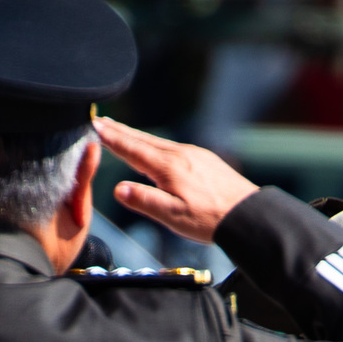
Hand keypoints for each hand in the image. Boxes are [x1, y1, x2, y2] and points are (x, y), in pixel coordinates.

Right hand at [96, 117, 258, 243]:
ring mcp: (195, 155)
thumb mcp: (173, 216)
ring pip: (159, 142)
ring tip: (122, 133)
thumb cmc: (210, 219)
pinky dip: (156, 144)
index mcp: (168, 168)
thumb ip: (145, 201)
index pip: (132, 149)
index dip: (112, 139)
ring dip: (137, 137)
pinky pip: (174, 147)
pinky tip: (156, 149)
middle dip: (120, 131)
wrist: (247, 215)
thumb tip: (118, 189)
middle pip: (143, 140)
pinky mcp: (205, 160)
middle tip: (101, 121)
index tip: (95, 126)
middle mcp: (181, 155)